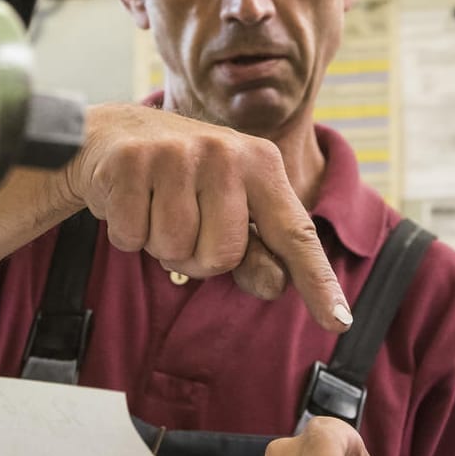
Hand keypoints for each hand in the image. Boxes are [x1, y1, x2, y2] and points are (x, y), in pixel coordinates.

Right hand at [64, 103, 350, 330]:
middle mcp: (225, 152)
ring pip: (174, 250)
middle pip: (222, 256)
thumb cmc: (182, 179)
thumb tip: (276, 285)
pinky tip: (129, 201)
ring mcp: (177, 154)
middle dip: (196, 257)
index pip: (294, 234)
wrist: (114, 134)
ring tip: (155, 208)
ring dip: (158, 244)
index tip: (340, 322)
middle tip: (182, 223)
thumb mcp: (227, 205)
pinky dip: (126, 233)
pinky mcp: (131, 162)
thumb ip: (254, 249)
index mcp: (261, 163)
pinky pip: (131, 237)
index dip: (317, 282)